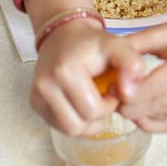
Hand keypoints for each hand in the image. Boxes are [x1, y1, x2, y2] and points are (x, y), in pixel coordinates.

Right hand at [31, 18, 144, 135]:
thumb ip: (132, 64)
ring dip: (86, 122)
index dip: (109, 105)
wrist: (64, 35)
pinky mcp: (34, 103)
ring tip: (93, 101)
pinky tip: (80, 102)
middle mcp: (45, 85)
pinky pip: (58, 126)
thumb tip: (129, 94)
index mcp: (65, 71)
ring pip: (68, 130)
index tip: (111, 88)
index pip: (92, 112)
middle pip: (77, 126)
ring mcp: (36, 96)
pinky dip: (74, 120)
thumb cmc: (93, 43)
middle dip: (97, 117)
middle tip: (103, 97)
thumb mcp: (118, 46)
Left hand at [119, 0, 166, 132]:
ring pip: (165, 118)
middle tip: (110, 101)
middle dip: (132, 106)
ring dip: (140, 116)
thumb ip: (137, 44)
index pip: (158, 84)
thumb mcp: (165, 30)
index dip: (132, 91)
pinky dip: (153, 124)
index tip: (111, 90)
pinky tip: (138, 115)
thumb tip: (108, 59)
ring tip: (122, 106)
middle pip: (160, 104)